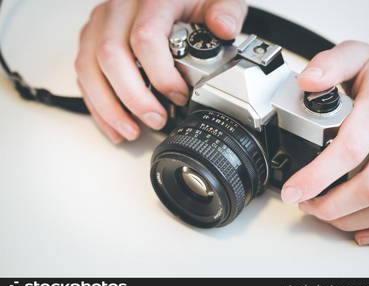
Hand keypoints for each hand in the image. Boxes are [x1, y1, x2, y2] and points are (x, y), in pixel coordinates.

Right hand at [75, 0, 246, 142]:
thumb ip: (225, 12)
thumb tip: (223, 28)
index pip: (146, 39)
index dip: (161, 75)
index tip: (180, 96)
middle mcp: (119, 9)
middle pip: (111, 56)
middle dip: (133, 97)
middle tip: (155, 119)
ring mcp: (101, 24)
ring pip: (89, 67)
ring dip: (109, 107)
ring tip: (131, 131)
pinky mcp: (91, 39)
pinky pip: (83, 74)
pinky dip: (97, 105)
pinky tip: (114, 124)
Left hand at [281, 41, 368, 245]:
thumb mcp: (359, 55)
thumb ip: (330, 64)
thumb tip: (306, 81)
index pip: (348, 151)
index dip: (316, 177)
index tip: (292, 191)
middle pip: (368, 188)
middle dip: (329, 206)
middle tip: (303, 204)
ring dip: (350, 219)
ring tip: (323, 214)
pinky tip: (362, 233)